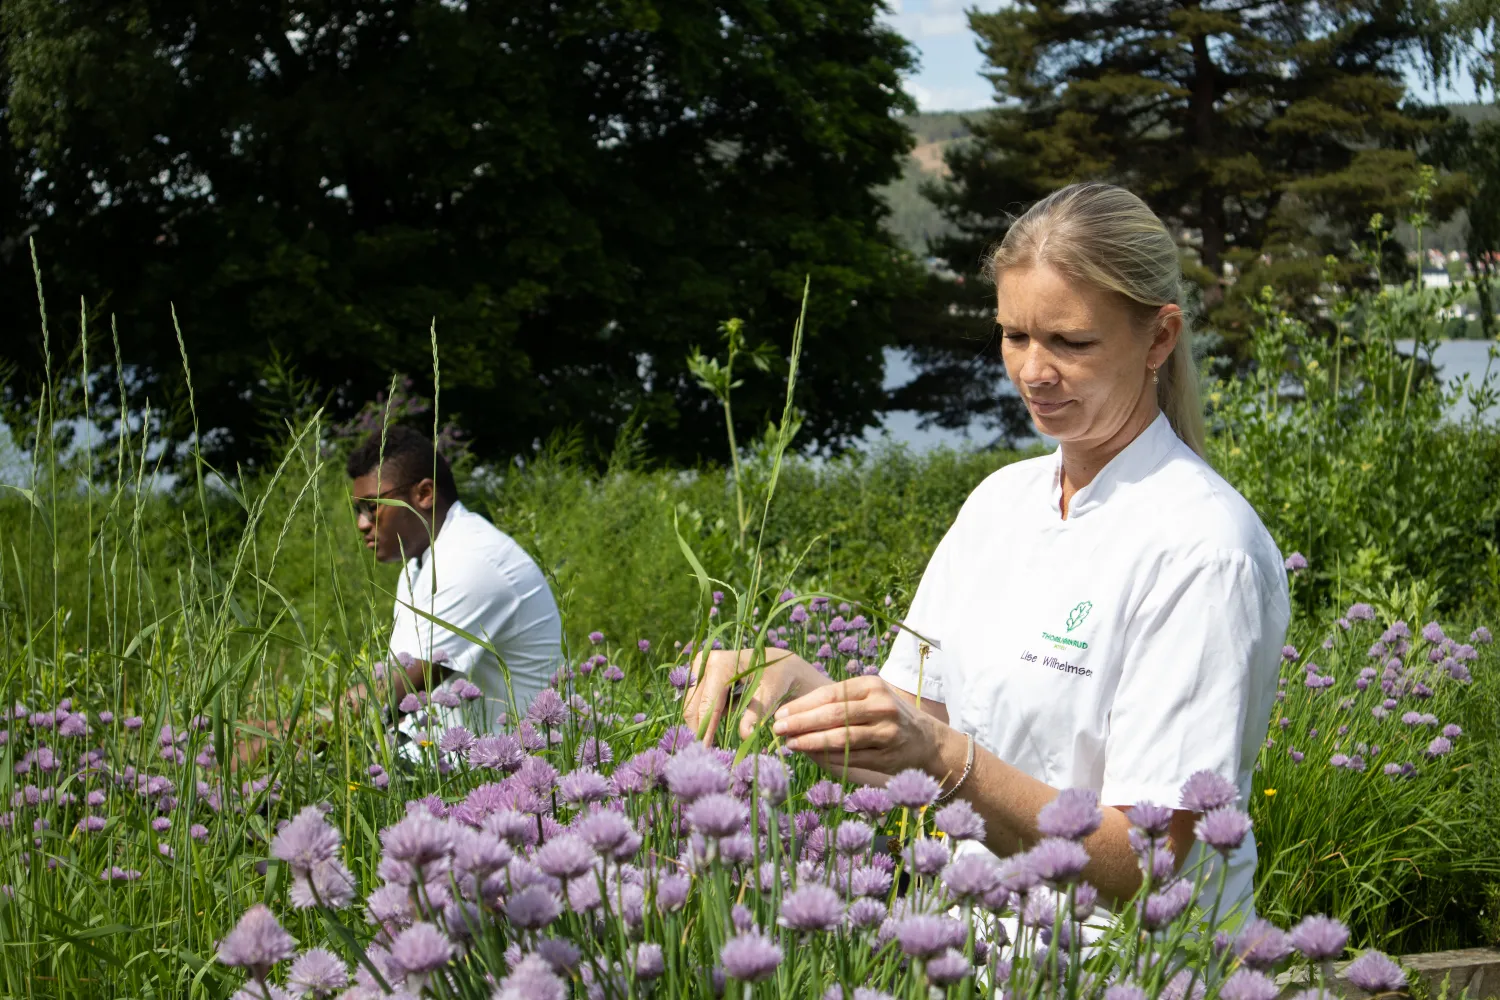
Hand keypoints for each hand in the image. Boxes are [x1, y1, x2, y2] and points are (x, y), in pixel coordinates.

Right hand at [683, 649, 818, 746]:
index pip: (708, 704)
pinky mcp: (699, 673)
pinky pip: (696, 700)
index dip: (706, 729)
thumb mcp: (770, 696)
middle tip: (705, 752)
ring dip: (700, 723)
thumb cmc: (776, 678)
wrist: (776, 663)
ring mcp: (700, 666)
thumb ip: (756, 715)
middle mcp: (705, 662)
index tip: (705, 750)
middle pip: (694, 705)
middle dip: (699, 729)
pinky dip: (704, 715)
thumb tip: (745, 735)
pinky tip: (712, 727)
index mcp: (721, 664)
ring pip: (692, 704)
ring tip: (709, 742)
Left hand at [771, 675, 954, 779]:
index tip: (781, 713)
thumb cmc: (887, 716)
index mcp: (872, 685)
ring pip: (841, 737)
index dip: (803, 705)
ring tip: (789, 744)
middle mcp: (881, 705)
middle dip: (802, 722)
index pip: (830, 694)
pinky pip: (851, 757)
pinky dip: (827, 758)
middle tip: (778, 728)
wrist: (927, 741)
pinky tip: (811, 757)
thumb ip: (837, 703)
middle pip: (833, 714)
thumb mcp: (868, 699)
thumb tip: (794, 715)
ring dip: (811, 742)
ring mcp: (886, 731)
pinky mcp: (887, 755)